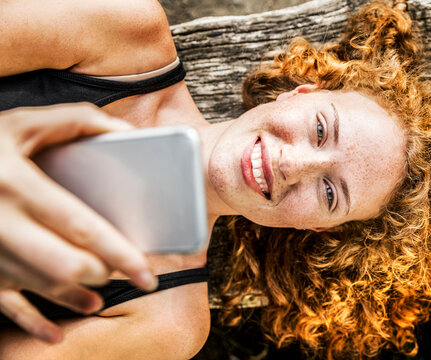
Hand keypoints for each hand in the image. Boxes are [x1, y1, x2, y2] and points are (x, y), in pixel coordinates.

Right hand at [0, 103, 156, 342]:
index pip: (79, 226)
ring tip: (98, 296)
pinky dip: (30, 322)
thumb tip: (125, 134)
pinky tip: (54, 335)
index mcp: (14, 183)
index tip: (146, 270)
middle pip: (62, 264)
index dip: (118, 252)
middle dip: (101, 273)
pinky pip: (1, 304)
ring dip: (74, 297)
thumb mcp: (23, 123)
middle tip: (125, 272)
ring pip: (38, 286)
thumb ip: (76, 121)